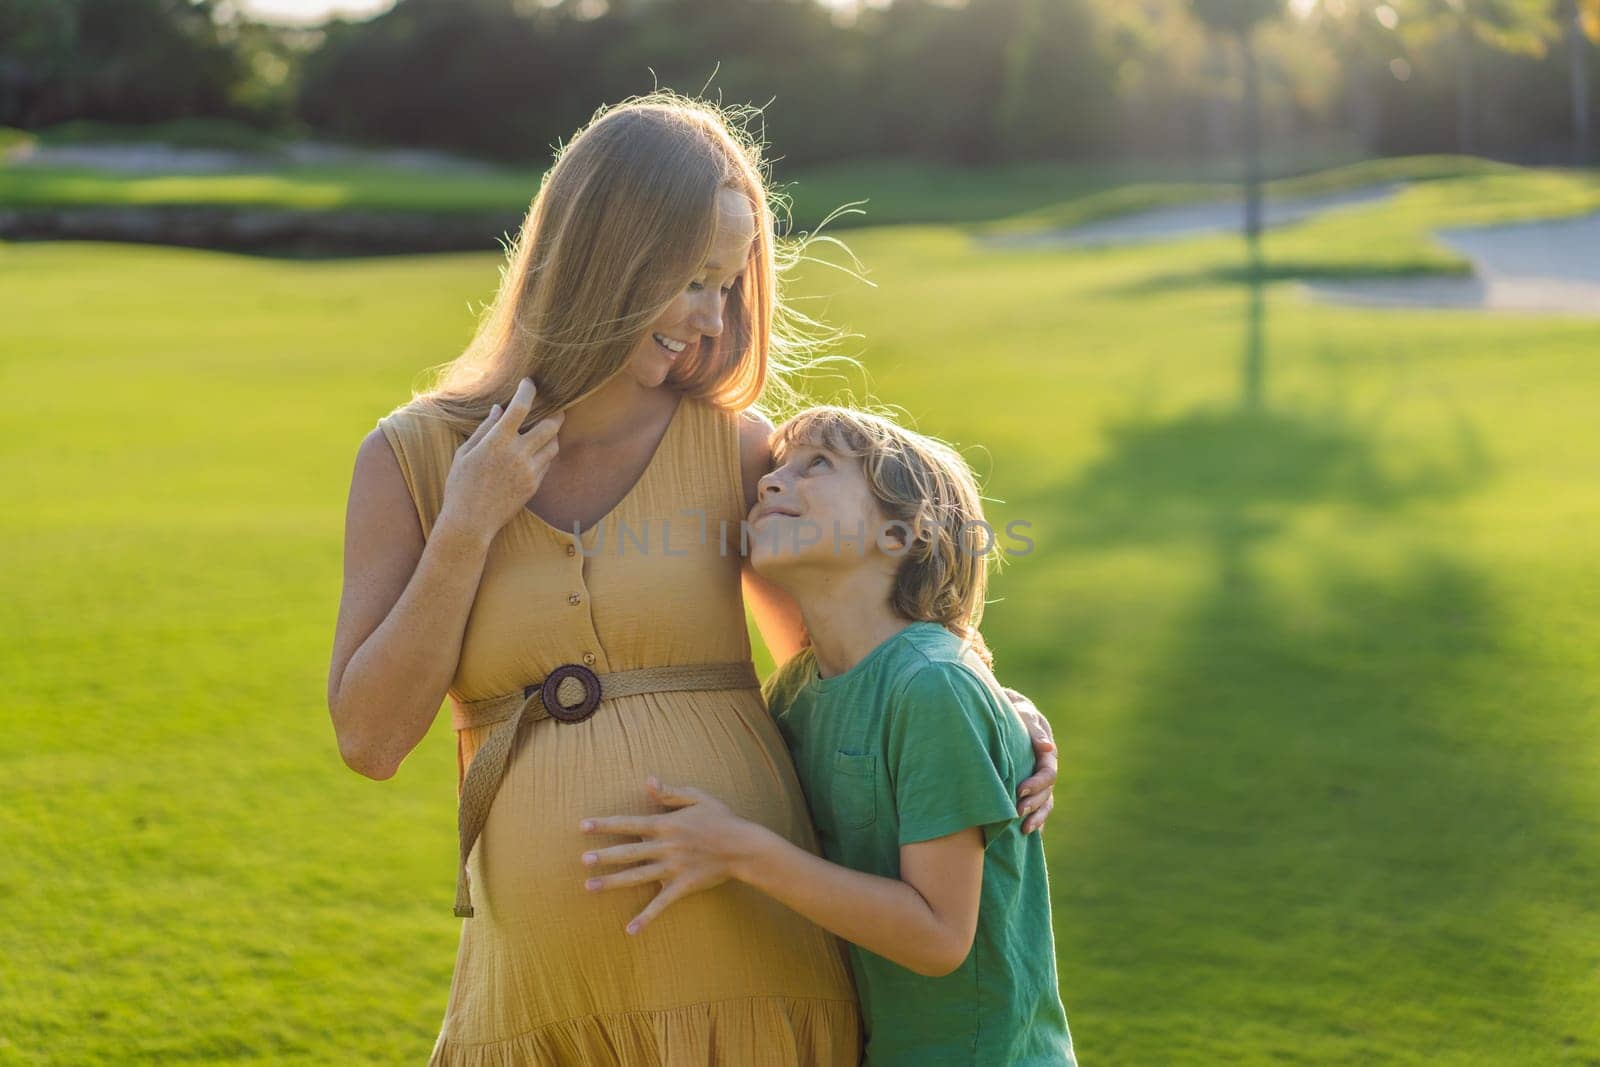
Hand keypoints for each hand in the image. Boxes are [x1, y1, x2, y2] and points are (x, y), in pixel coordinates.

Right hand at [440, 376, 563, 537]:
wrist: (470, 522)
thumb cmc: (460, 486)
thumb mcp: (465, 453)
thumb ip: (484, 428)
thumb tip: (499, 409)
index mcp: (497, 442)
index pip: (520, 407)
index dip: (528, 390)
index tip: (530, 383)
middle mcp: (517, 454)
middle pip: (550, 425)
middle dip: (556, 413)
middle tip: (555, 408)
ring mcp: (529, 471)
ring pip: (554, 445)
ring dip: (552, 435)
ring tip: (544, 430)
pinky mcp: (534, 486)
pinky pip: (547, 464)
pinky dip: (545, 454)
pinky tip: (535, 452)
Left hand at [578, 777, 753, 935]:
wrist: (744, 847)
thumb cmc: (722, 818)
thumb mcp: (698, 797)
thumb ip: (671, 792)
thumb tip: (648, 781)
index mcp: (666, 824)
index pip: (629, 823)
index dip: (605, 824)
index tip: (583, 825)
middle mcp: (666, 847)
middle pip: (629, 852)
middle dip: (604, 856)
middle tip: (582, 861)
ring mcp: (673, 868)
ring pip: (637, 876)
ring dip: (612, 882)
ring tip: (589, 887)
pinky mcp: (683, 886)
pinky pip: (661, 904)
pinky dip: (646, 917)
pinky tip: (630, 930)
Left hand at [1006, 688, 1057, 834]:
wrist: (1009, 714)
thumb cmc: (1016, 713)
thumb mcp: (1025, 716)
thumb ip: (1035, 730)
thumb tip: (1048, 748)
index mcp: (1046, 754)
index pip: (1047, 774)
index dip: (1035, 784)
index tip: (1019, 791)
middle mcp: (1046, 770)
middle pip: (1047, 793)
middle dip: (1033, 805)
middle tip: (1017, 813)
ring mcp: (1040, 781)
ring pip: (1045, 804)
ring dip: (1037, 818)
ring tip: (1024, 830)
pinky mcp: (1031, 788)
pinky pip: (1038, 808)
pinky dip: (1036, 820)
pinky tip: (1028, 836)